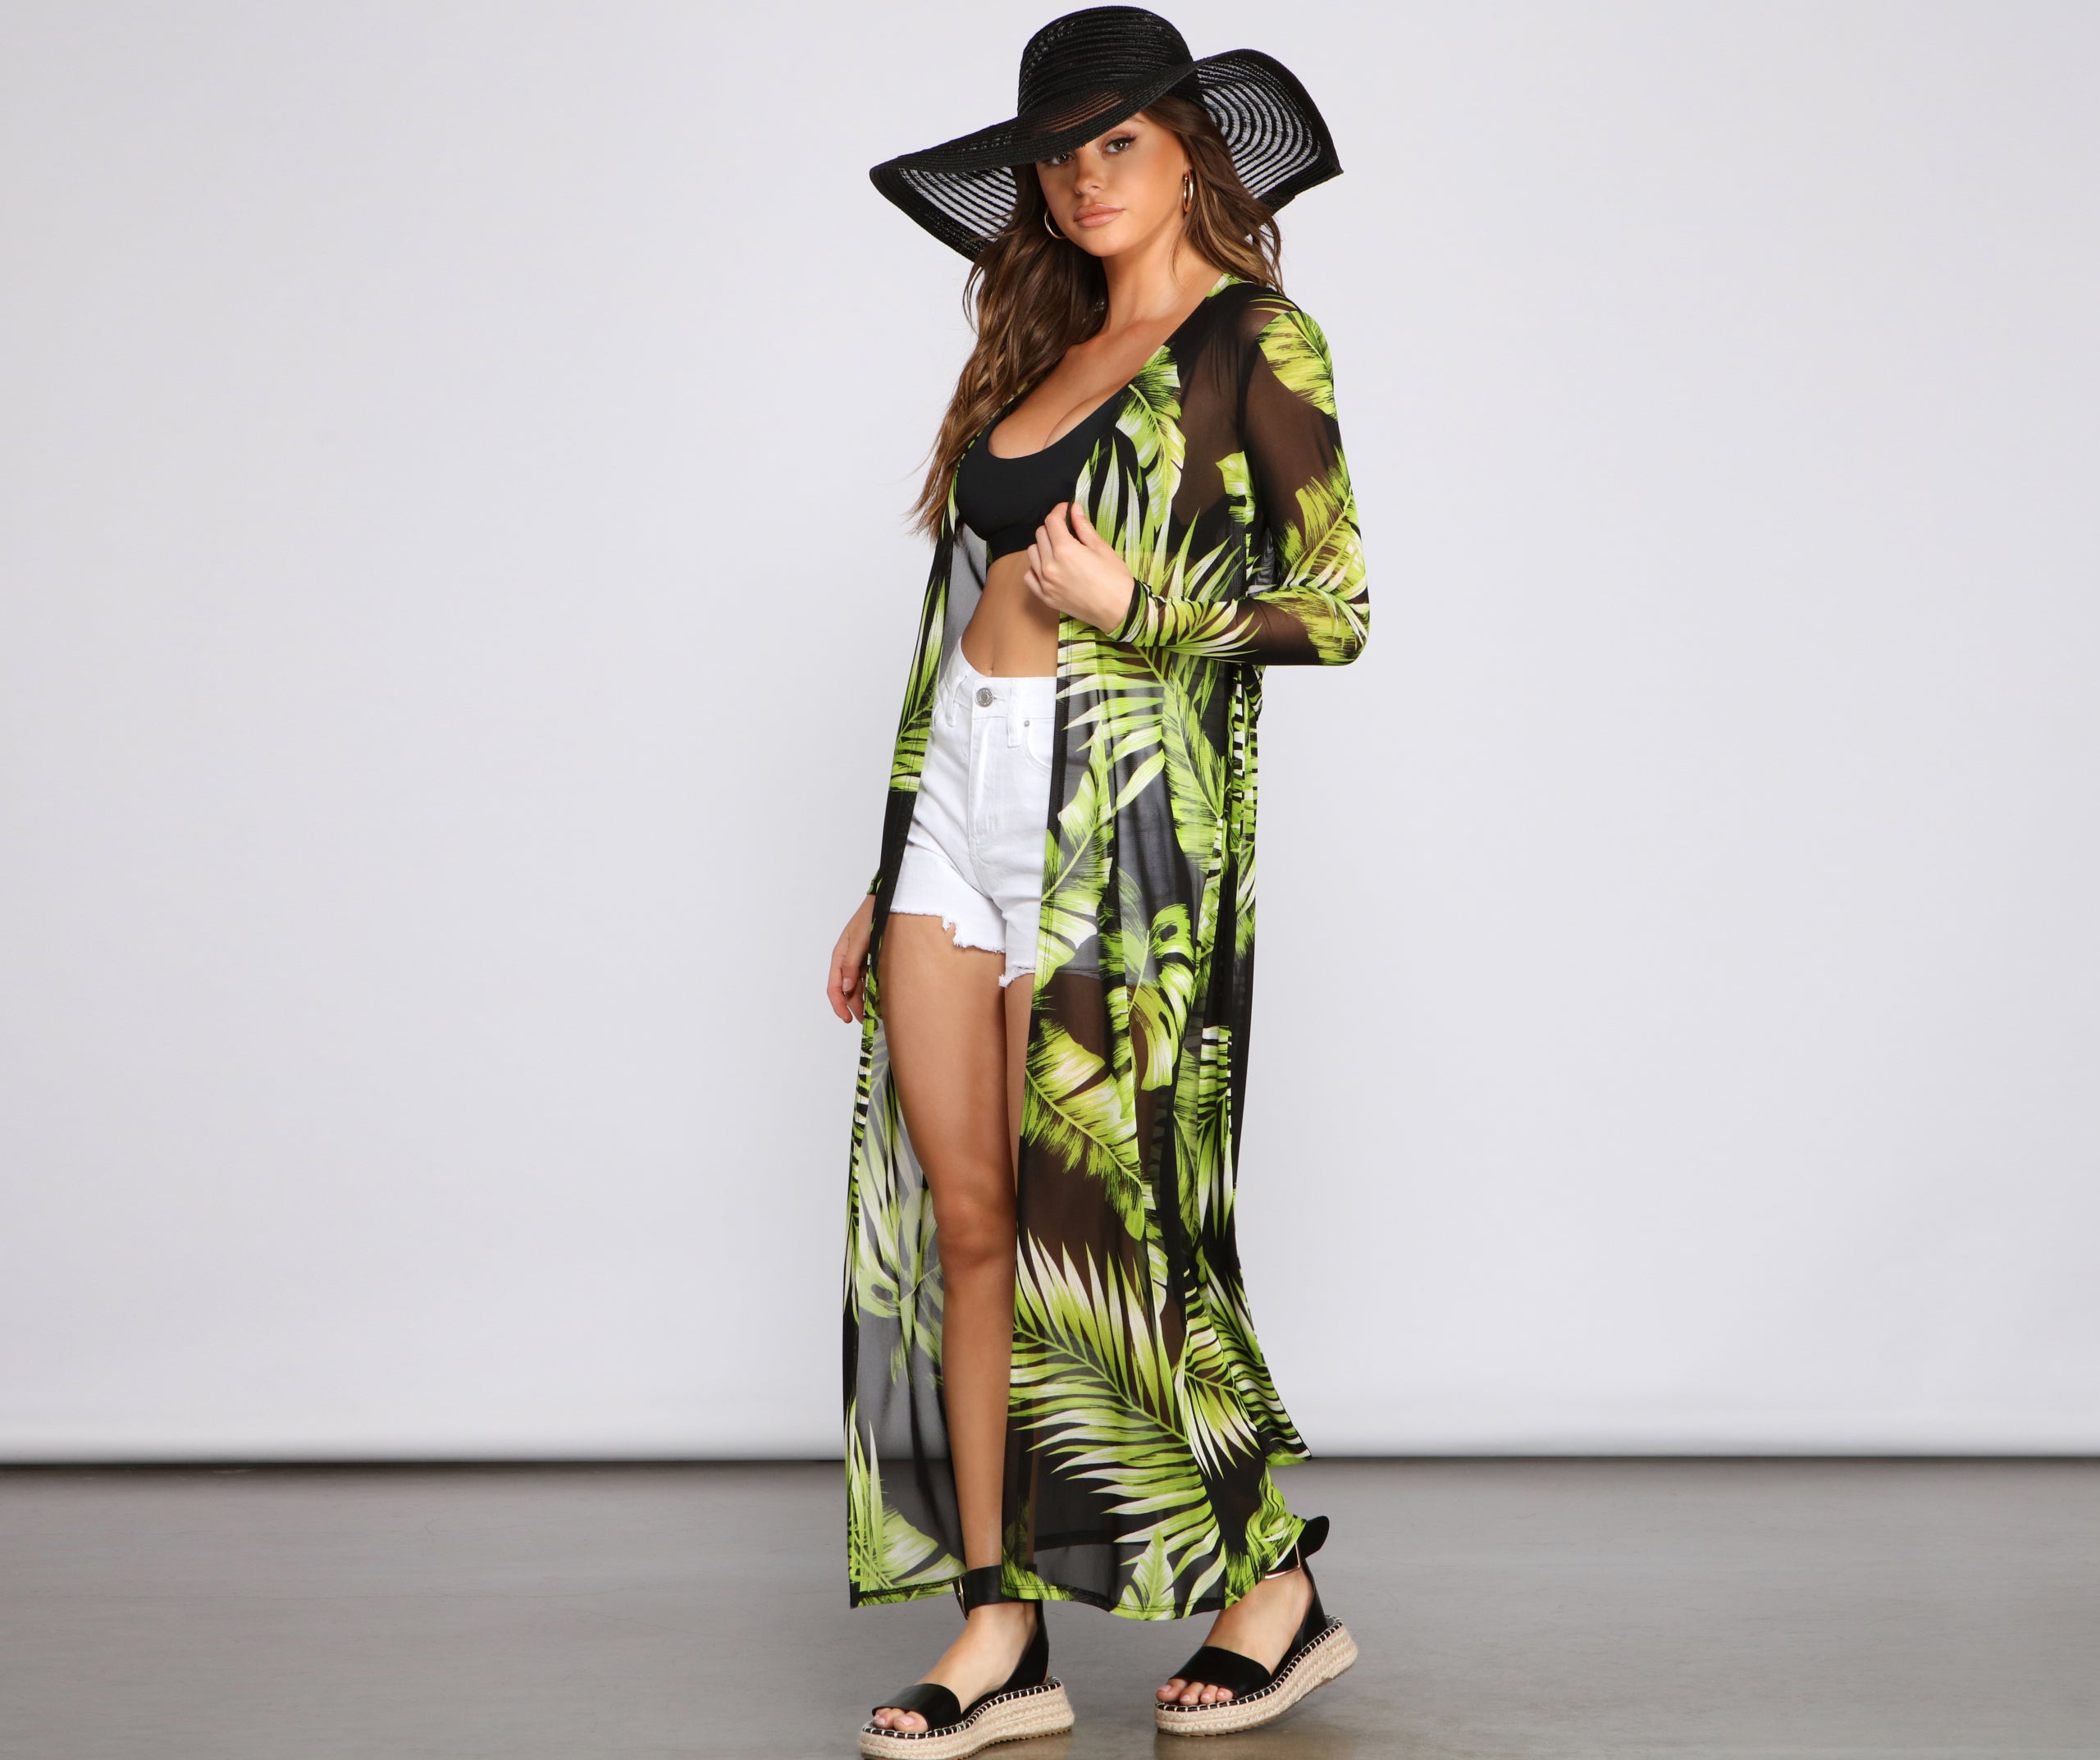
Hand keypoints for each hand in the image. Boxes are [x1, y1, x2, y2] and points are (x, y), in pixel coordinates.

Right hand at [828, 894, 875, 1022]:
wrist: (888, 902)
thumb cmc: (871, 917)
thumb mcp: (860, 940)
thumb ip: (851, 963)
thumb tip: (845, 987)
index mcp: (839, 956)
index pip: (834, 987)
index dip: (839, 1005)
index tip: (847, 1019)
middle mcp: (847, 961)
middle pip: (846, 991)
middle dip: (854, 1007)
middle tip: (867, 1021)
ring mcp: (859, 961)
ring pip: (858, 987)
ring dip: (864, 1001)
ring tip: (876, 1014)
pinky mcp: (871, 960)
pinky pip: (869, 980)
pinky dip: (873, 991)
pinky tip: (880, 999)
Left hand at [1022, 502, 1135, 631]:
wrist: (1119, 611)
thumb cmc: (1115, 579)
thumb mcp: (1101, 548)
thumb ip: (1083, 527)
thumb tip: (1074, 509)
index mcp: (1065, 550)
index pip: (1052, 521)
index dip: (1059, 511)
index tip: (1066, 510)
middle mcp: (1050, 565)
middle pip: (1041, 534)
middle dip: (1053, 528)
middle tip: (1067, 531)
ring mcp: (1045, 583)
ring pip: (1032, 553)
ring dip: (1043, 546)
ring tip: (1059, 549)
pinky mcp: (1046, 597)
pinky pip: (1029, 576)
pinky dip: (1036, 568)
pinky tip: (1050, 567)